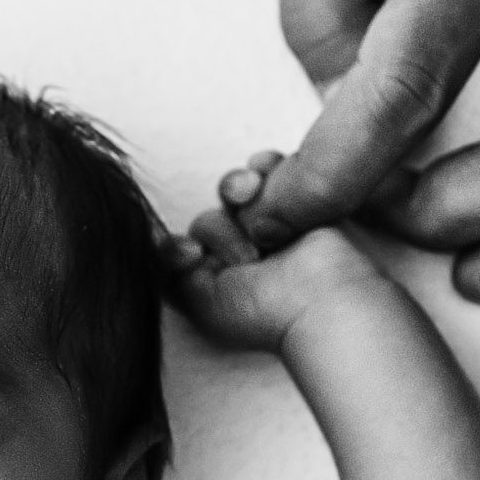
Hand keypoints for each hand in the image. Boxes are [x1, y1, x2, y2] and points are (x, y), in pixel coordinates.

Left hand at [168, 165, 389, 352]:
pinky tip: (275, 197)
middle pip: (211, 214)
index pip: (189, 242)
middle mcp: (246, 248)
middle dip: (221, 231)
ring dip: (243, 206)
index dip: (188, 245)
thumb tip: (158, 240)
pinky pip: (267, 167)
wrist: (321, 298)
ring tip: (266, 234)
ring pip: (235, 191)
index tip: (196, 257)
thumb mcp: (200, 303)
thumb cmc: (264, 312)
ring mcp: (273, 222)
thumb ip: (169, 272)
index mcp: (221, 275)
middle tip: (249, 259)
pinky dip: (266, 175)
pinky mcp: (299, 196)